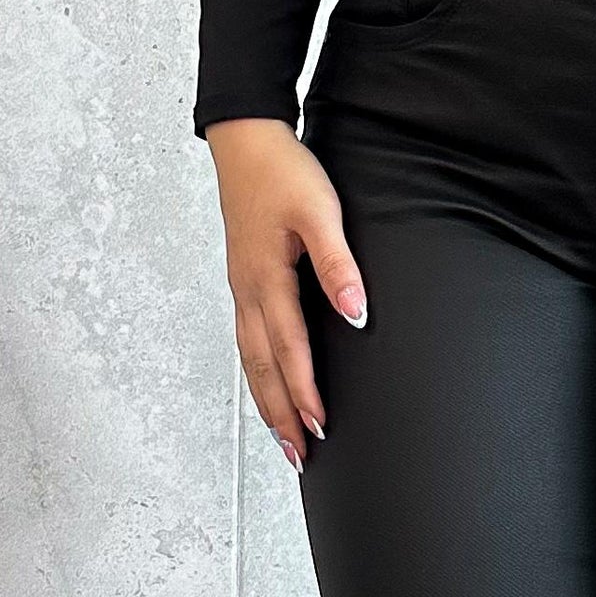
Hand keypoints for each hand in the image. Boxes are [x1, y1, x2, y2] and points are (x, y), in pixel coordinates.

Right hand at [207, 117, 367, 468]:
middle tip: (299, 456)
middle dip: (281, 415)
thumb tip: (355, 312)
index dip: (304, 391)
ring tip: (285, 439)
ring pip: (250, 361)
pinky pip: (247, 343)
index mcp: (266, 280)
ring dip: (267, 403)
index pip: (289, 349)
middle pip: (262, 368)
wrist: (245, 141)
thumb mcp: (319, 211)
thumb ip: (338, 263)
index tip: (320, 425)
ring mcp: (240, 290)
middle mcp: (247, 292)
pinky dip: (258, 375)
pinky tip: (268, 389)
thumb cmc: (282, 172)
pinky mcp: (242, 284)